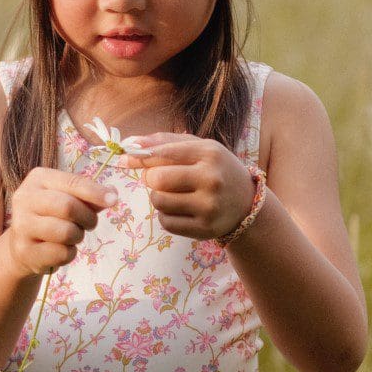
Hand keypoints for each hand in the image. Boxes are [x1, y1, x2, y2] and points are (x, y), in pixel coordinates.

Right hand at [5, 167, 116, 276]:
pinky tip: (62, 248)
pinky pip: (61, 253)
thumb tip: (112, 194)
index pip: (72, 182)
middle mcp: (25, 199)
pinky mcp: (25, 251)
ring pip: (66, 232)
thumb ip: (89, 196)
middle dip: (88, 217)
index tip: (113, 200)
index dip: (95, 192)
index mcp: (38, 179)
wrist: (24, 244)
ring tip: (72, 235)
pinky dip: (70, 253)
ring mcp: (22, 226)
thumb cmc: (52, 215)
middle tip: (90, 224)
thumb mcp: (69, 198)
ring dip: (78, 236)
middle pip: (68, 207)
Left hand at [120, 133, 254, 239]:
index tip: (123, 159)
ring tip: (174, 195)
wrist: (247, 204)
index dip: (138, 157)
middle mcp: (212, 179)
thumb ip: (166, 142)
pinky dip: (166, 216)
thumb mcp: (200, 148)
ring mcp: (209, 206)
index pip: (163, 153)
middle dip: (151, 179)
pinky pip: (166, 222)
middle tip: (160, 179)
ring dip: (159, 198)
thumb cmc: (217, 170)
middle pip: (157, 179)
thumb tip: (131, 143)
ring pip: (159, 201)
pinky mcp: (204, 229)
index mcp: (210, 153)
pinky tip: (182, 210)